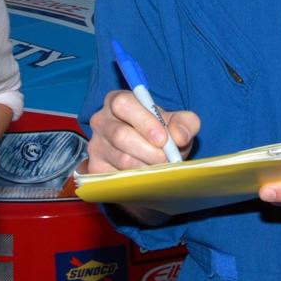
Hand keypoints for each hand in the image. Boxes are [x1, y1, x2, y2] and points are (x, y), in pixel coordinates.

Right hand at [85, 90, 199, 172]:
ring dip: (147, 166)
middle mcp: (101, 120)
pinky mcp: (96, 167)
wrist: (151, 159)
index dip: (144, 122)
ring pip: (121, 159)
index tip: (163, 139)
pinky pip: (117, 176)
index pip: (123, 105)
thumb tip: (179, 136)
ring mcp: (96, 145)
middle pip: (120, 135)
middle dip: (149, 150)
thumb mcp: (178, 124)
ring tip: (162, 168)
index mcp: (118, 101)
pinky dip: (138, 179)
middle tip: (167, 159)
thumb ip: (185, 123)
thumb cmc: (162, 135)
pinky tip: (148, 176)